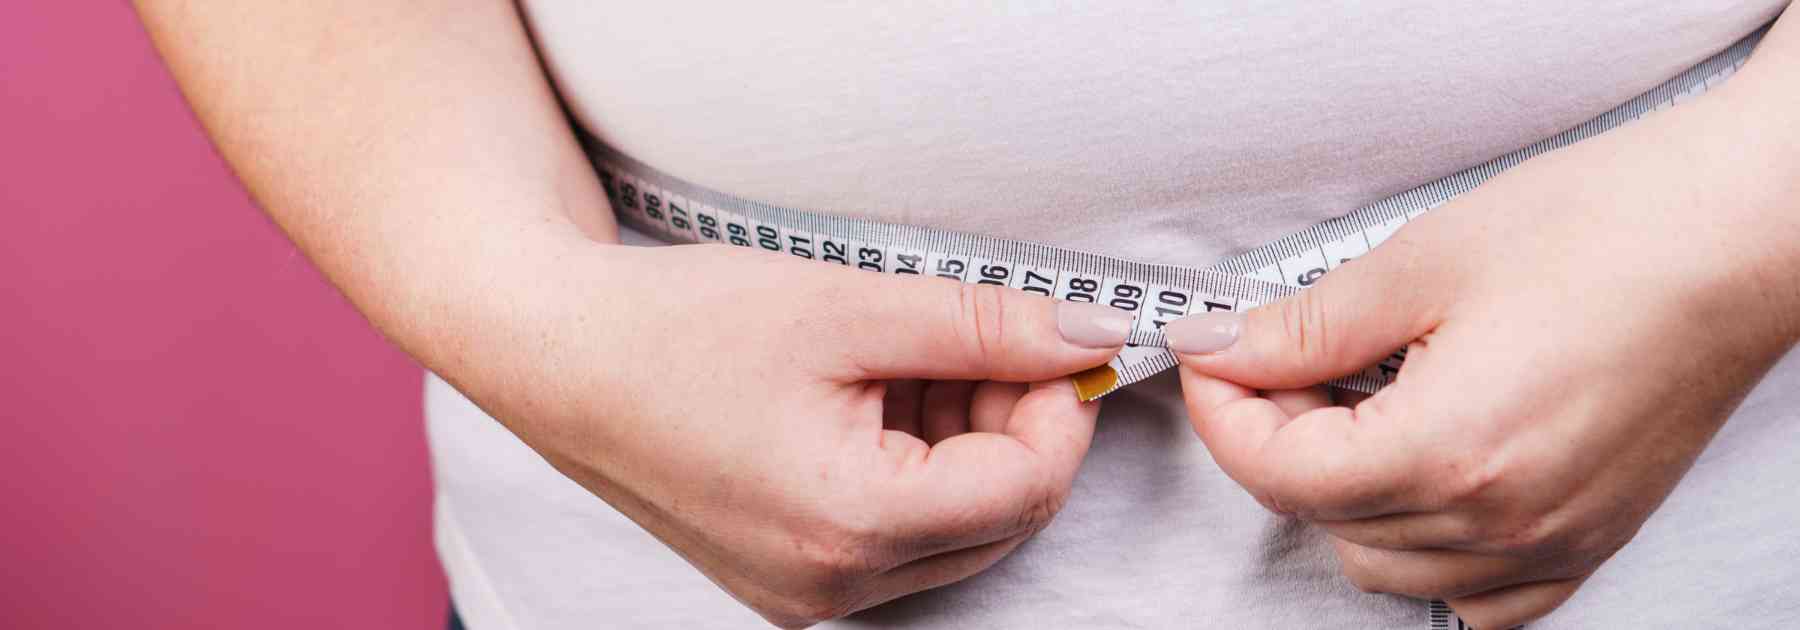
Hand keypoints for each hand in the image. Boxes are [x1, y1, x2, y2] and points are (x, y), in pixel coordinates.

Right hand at [453, 244, 1131, 627]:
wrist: (553, 355)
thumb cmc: (679, 326)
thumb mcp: (847, 306)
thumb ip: (983, 325)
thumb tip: (1089, 333)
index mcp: (851, 525)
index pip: (1028, 485)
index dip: (1060, 404)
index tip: (1052, 333)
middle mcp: (832, 585)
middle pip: (1000, 516)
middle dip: (1012, 422)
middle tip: (980, 336)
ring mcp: (805, 592)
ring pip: (954, 528)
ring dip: (962, 442)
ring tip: (905, 355)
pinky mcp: (785, 577)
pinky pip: (895, 535)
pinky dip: (911, 464)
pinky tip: (871, 392)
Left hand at [1164, 84, 1799, 626]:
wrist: (1735, 236)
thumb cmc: (1608, 231)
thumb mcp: (1423, 262)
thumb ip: (1306, 326)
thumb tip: (1225, 349)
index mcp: (1450, 451)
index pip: (1278, 473)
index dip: (1224, 411)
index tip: (1216, 356)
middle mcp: (1501, 520)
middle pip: (1321, 516)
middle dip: (1277, 437)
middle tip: (1287, 358)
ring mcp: (1549, 541)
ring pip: (1383, 563)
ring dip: (1343, 492)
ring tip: (1362, 402)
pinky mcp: (1586, 540)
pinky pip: (1476, 597)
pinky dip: (1425, 548)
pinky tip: (1426, 469)